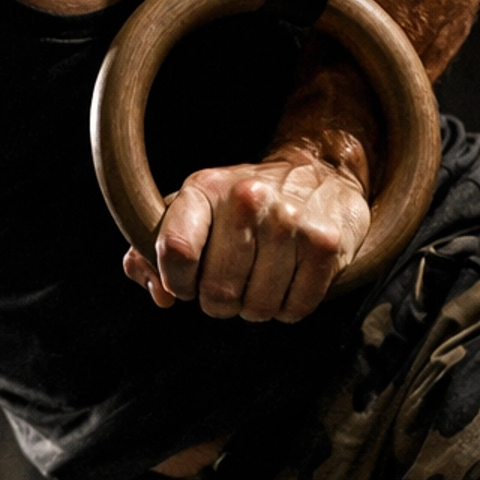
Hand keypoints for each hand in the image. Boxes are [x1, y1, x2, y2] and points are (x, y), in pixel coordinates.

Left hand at [123, 151, 368, 323]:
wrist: (321, 170)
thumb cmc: (243, 204)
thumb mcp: (194, 211)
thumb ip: (153, 252)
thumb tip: (160, 295)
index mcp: (205, 188)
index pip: (176, 250)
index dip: (177, 282)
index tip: (185, 283)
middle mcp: (248, 199)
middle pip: (217, 291)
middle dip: (219, 302)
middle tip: (229, 286)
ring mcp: (290, 221)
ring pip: (257, 307)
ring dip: (255, 307)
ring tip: (260, 281)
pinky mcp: (325, 244)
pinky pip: (295, 308)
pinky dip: (288, 308)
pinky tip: (288, 282)